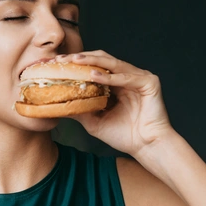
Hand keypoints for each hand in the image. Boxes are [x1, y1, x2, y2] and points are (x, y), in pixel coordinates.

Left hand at [58, 51, 174, 156]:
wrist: (146, 147)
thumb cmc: (125, 136)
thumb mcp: (94, 121)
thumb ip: (79, 110)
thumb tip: (56, 105)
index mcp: (115, 83)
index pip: (94, 67)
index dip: (76, 65)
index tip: (56, 65)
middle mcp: (127, 76)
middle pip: (102, 60)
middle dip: (81, 58)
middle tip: (63, 59)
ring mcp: (139, 77)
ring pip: (113, 63)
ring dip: (93, 62)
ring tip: (75, 61)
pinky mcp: (149, 82)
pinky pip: (127, 77)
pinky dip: (111, 76)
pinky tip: (94, 76)